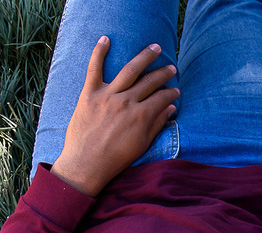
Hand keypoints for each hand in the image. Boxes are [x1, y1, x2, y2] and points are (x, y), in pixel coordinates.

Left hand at [50, 37, 178, 195]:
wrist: (86, 164)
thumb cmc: (115, 159)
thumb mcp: (141, 144)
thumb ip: (157, 124)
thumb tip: (170, 109)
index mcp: (141, 115)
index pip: (162, 97)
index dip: (171, 93)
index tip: (175, 90)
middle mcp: (126, 102)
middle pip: (150, 81)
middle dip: (163, 73)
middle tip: (171, 68)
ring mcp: (107, 96)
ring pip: (130, 70)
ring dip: (145, 57)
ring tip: (155, 48)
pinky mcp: (89, 94)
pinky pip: (94, 68)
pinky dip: (99, 52)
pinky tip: (106, 39)